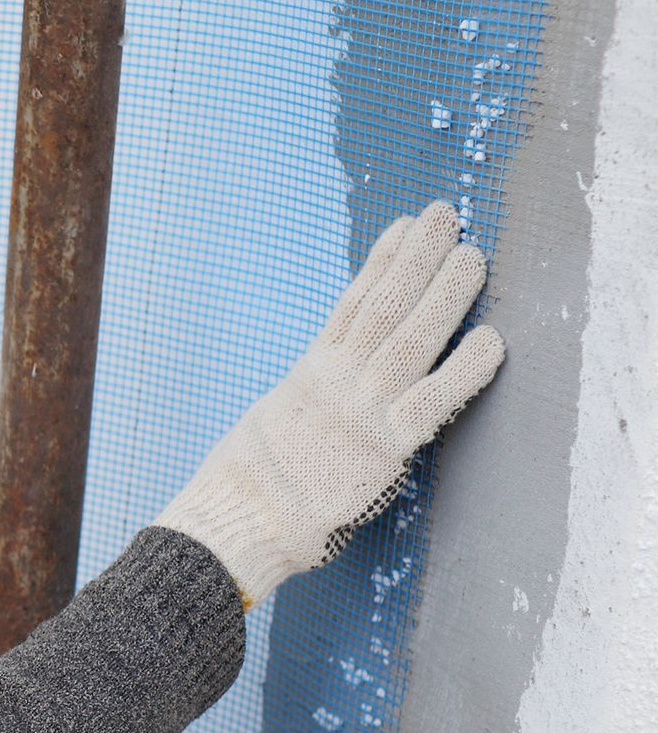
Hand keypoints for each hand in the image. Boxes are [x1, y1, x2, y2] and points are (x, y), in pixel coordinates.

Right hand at [156, 201, 504, 609]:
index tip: (405, 227)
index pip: (352, 304)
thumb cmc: (248, 481)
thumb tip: (318, 387)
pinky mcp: (386, 445)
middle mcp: (338, 380)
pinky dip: (465, 369)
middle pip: (385, 304)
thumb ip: (306, 398)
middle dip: (417, 255)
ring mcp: (363, 409)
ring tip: (471, 256)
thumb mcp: (271, 420)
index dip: (382, 261)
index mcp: (311, 373)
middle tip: (447, 216)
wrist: (241, 516)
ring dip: (445, 292)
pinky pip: (436, 399)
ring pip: (411, 336)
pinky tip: (492, 341)